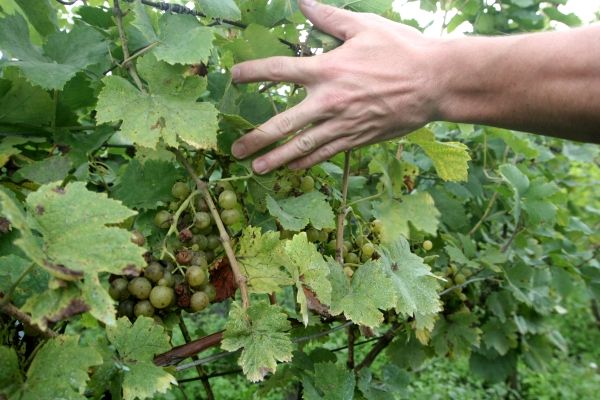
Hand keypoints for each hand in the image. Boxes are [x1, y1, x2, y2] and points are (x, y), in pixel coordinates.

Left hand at [230, 0, 441, 173]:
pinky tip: (292, 168)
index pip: (280, 70)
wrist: (435, 82)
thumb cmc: (402, 50)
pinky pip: (326, 153)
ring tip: (256, 168)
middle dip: (257, 137)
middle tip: (235, 149)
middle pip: (284, 123)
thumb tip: (302, 2)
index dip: (254, 71)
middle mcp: (330, 101)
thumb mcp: (365, 26)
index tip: (235, 75)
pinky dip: (307, 161)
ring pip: (303, 146)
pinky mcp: (357, 138)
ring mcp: (343, 124)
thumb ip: (329, 18)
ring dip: (277, 159)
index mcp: (328, 69)